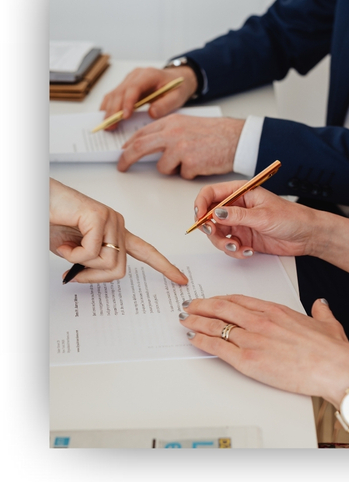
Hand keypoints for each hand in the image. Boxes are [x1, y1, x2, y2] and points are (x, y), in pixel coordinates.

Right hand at [50, 178, 188, 284]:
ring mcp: (111, 219)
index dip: (164, 267)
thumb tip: (87, 277)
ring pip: (107, 263)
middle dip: (92, 277)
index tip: (181, 280)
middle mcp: (118, 225)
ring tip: (66, 248)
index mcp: (116, 232)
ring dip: (80, 263)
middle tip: (71, 272)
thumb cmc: (52, 222)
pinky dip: (72, 254)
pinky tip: (64, 241)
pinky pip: (92, 252)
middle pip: (118, 270)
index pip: (147, 252)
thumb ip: (88, 263)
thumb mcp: (73, 251)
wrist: (34, 202)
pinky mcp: (99, 217)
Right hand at [100, 66, 197, 127]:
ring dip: (109, 110)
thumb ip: (166, 105)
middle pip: (120, 91)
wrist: (176, 79)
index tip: (124, 116)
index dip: (127, 102)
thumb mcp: (177, 97)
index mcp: (149, 75)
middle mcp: (136, 75)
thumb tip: (151, 114)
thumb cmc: (177, 87)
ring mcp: (129, 80)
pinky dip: (109, 107)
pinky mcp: (126, 86)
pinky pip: (113, 96)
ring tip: (107, 125)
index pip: (133, 87)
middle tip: (111, 126)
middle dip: (114, 110)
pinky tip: (106, 118)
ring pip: (114, 94)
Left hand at [117, 114, 244, 177]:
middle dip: (127, 158)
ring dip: (173, 169)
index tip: (123, 152)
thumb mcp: (188, 125)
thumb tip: (150, 145)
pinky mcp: (190, 163)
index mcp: (171, 122)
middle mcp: (172, 134)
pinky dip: (191, 173)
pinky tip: (202, 163)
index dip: (129, 144)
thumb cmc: (216, 133)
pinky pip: (182, 175)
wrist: (237, 138)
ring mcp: (180, 149)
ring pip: (162, 167)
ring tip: (192, 161)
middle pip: (140, 147)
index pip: (142, 133)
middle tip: (122, 167)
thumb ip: (168, 132)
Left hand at [179, 295, 348, 407]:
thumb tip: (319, 305)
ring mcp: (253, 339)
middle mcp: (261, 321)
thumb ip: (319, 312)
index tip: (212, 300)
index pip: (240, 300)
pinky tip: (193, 339)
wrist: (334, 367)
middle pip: (222, 308)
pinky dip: (202, 341)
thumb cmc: (331, 350)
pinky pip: (218, 347)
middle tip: (190, 305)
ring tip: (185, 320)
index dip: (222, 299)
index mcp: (276, 310)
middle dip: (202, 306)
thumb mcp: (327, 323)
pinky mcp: (249, 360)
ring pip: (216, 325)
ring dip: (196, 322)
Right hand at [193, 181, 348, 273]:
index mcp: (241, 193)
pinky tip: (248, 251)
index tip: (200, 216)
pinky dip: (235, 251)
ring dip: (223, 243)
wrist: (307, 235)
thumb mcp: (263, 215)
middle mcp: (237, 208)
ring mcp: (240, 224)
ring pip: (218, 234)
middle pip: (210, 216)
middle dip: (209, 228)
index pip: (211, 193)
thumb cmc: (291, 217)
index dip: (201, 204)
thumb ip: (237, 216)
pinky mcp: (244, 238)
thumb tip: (216, 213)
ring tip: (237, 247)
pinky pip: (230, 246)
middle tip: (215, 234)